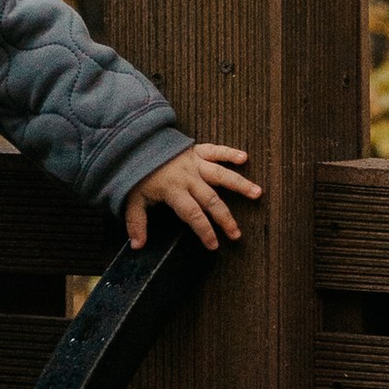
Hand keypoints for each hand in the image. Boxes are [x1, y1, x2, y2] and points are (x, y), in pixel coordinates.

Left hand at [125, 143, 260, 250]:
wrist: (134, 143)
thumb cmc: (135, 173)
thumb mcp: (131, 199)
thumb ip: (136, 223)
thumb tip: (137, 246)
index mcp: (173, 190)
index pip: (192, 214)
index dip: (204, 230)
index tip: (214, 245)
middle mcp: (188, 177)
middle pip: (211, 200)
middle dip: (225, 218)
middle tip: (236, 234)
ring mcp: (194, 162)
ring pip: (221, 174)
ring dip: (239, 184)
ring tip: (257, 192)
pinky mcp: (196, 150)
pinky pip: (215, 150)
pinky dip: (229, 152)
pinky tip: (244, 157)